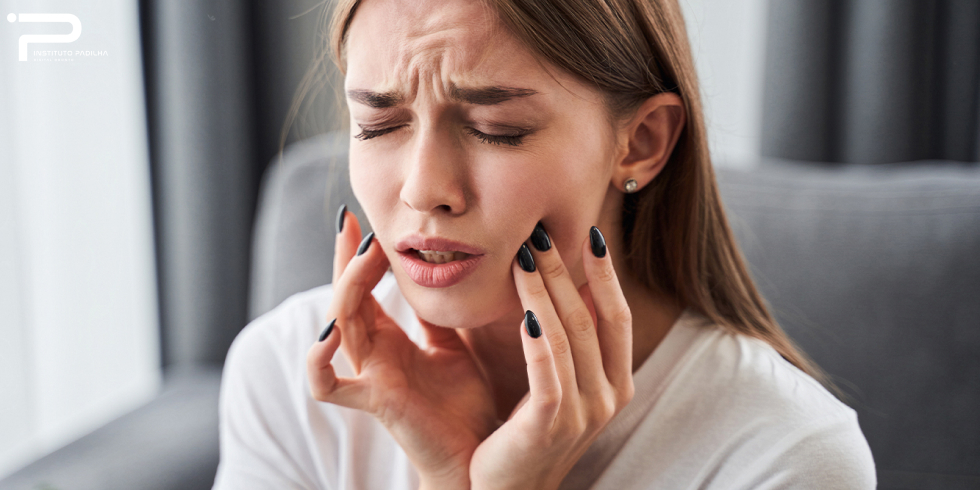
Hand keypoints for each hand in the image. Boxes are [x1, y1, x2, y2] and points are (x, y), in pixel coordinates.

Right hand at [306, 210, 497, 488]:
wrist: (478, 457)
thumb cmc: (464, 405)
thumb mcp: (454, 344)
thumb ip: (439, 314)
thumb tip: (445, 267)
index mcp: (389, 340)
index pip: (363, 287)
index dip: (357, 254)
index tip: (359, 217)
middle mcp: (372, 355)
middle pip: (344, 298)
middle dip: (346, 260)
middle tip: (355, 224)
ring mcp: (369, 377)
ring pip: (338, 325)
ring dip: (346, 288)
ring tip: (364, 257)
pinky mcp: (374, 401)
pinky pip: (328, 384)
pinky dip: (319, 360)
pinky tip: (331, 332)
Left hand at [469, 225, 634, 489]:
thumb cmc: (526, 431)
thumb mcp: (557, 383)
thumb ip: (562, 341)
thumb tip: (552, 283)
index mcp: (615, 382)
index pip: (617, 316)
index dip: (606, 274)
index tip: (590, 233)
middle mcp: (608, 396)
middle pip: (591, 317)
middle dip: (566, 271)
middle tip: (542, 232)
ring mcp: (584, 413)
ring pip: (568, 336)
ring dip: (545, 291)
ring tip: (524, 255)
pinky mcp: (551, 425)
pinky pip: (548, 372)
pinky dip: (538, 338)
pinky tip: (523, 311)